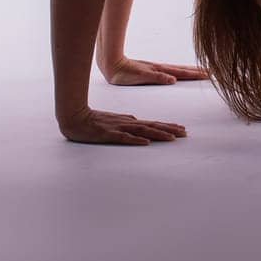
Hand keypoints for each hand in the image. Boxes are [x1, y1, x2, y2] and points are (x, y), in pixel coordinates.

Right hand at [58, 105, 187, 145]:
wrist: (75, 118)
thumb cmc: (94, 120)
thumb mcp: (114, 120)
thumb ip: (126, 122)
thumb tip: (138, 122)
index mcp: (129, 121)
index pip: (153, 123)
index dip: (167, 126)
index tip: (181, 129)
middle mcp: (127, 123)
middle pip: (152, 126)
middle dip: (169, 129)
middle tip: (185, 133)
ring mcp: (119, 128)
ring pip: (143, 131)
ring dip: (158, 134)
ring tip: (172, 138)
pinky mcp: (109, 134)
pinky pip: (124, 138)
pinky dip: (136, 140)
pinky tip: (146, 142)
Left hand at [103, 56, 208, 84]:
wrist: (111, 64)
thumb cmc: (124, 73)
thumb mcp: (140, 76)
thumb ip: (157, 77)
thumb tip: (173, 80)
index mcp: (160, 70)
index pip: (181, 73)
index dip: (195, 74)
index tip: (208, 74)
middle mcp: (160, 68)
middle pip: (182, 69)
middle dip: (196, 71)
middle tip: (210, 72)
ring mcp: (156, 68)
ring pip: (176, 69)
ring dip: (188, 71)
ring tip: (198, 71)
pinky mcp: (150, 70)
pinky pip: (168, 71)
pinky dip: (177, 72)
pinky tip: (176, 75)